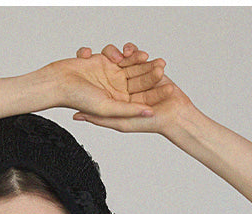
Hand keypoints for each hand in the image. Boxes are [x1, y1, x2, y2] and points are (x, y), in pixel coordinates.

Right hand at [47, 47, 165, 119]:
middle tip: (162, 66)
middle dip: (150, 73)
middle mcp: (116, 90)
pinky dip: (120, 53)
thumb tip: (150, 113)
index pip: (142, 99)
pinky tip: (125, 55)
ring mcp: (110, 75)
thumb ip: (129, 110)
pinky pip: (116, 54)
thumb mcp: (108, 108)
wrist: (58, 82)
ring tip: (146, 56)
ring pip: (130, 65)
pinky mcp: (103, 61)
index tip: (170, 88)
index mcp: (118, 104)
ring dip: (138, 59)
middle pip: (138, 80)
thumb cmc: (78, 98)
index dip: (156, 94)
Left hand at [71, 43, 192, 132]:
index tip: (82, 60)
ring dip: (122, 54)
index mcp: (112, 99)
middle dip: (105, 57)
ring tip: (121, 55)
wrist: (175, 114)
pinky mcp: (146, 69)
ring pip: (123, 59)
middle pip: (107, 66)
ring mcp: (134, 77)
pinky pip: (137, 56)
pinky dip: (136, 52)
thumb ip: (98, 118)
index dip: (86, 69)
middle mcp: (121, 87)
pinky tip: (136, 53)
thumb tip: (76, 115)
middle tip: (106, 56)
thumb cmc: (148, 123)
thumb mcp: (119, 122)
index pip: (95, 81)